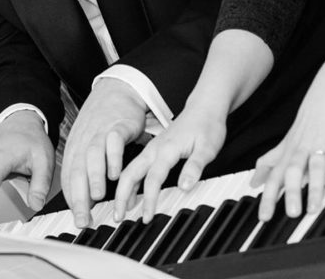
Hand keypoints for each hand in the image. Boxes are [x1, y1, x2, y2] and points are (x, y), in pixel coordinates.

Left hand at [61, 78, 146, 228]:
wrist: (116, 89)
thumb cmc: (102, 121)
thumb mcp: (89, 144)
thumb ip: (88, 171)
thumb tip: (89, 201)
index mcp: (76, 148)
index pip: (69, 177)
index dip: (72, 200)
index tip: (78, 220)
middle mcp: (85, 141)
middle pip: (78, 169)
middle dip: (79, 196)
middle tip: (83, 218)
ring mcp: (100, 132)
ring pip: (92, 156)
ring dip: (94, 177)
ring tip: (98, 196)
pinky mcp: (118, 125)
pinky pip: (113, 141)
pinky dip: (113, 157)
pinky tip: (116, 172)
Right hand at [113, 102, 226, 223]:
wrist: (205, 107)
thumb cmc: (207, 126)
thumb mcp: (207, 148)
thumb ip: (194, 167)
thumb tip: (184, 187)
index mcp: (166, 149)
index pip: (153, 179)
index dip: (148, 200)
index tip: (147, 217)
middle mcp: (155, 149)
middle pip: (131, 173)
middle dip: (122, 196)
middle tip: (118, 217)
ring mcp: (153, 148)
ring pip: (131, 170)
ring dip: (123, 190)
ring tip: (121, 211)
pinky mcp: (155, 149)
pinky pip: (137, 167)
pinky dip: (130, 181)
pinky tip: (131, 194)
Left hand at [251, 83, 324, 220]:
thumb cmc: (309, 120)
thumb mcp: (286, 141)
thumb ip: (271, 162)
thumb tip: (254, 181)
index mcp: (289, 152)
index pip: (275, 176)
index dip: (268, 196)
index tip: (264, 218)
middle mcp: (302, 149)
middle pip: (293, 172)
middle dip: (291, 193)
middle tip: (290, 214)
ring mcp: (320, 142)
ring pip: (314, 165)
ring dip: (314, 186)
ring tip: (314, 207)